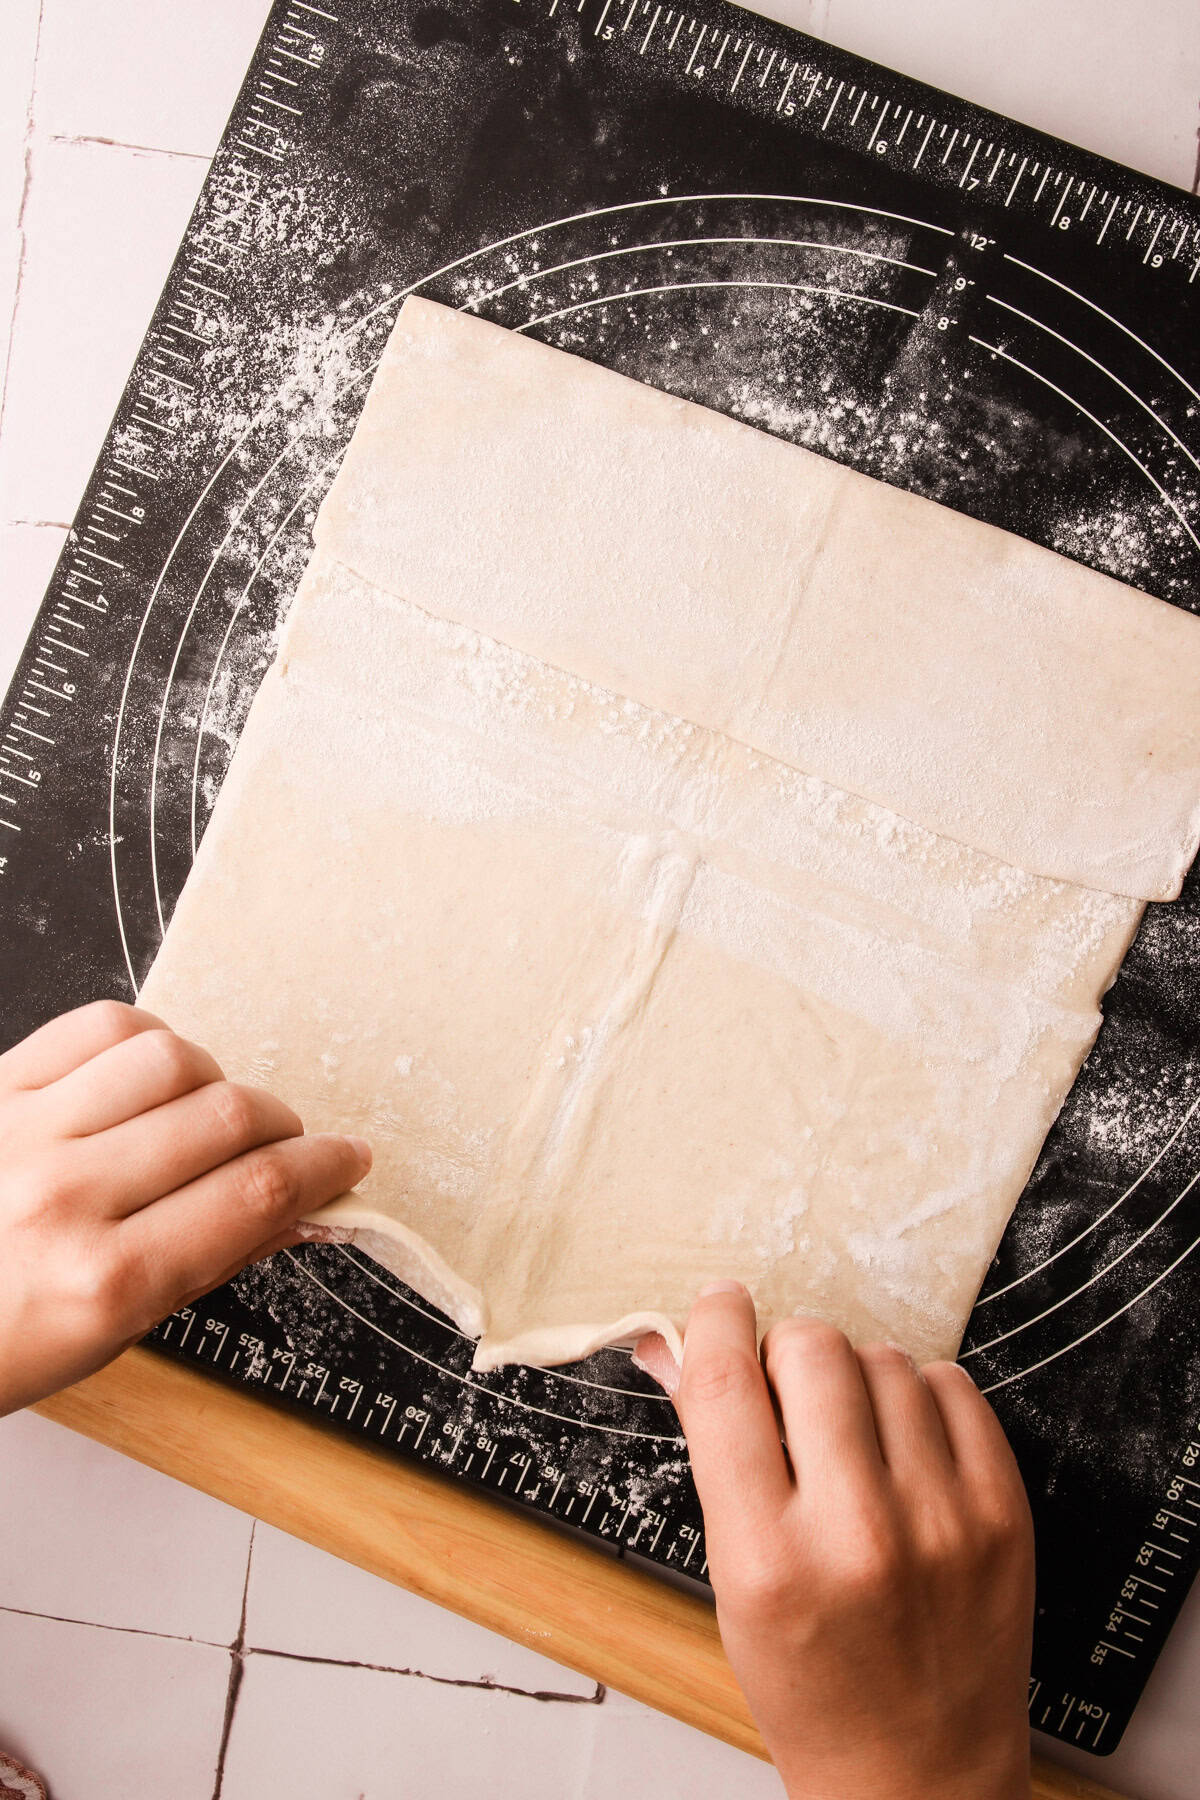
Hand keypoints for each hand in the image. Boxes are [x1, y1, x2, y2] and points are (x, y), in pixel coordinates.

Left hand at [0, 1000, 369, 1415]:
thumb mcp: (104, 1336)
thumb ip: (209, 1264)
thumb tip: (301, 1215)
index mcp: (101, 1283)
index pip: (256, 1196)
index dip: (324, 1169)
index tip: (347, 1162)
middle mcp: (64, 1200)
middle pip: (228, 1120)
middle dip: (285, 1127)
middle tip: (289, 1143)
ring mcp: (22, 1132)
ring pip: (173, 1061)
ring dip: (215, 1084)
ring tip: (210, 1116)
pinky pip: (100, 1027)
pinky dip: (149, 1042)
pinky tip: (152, 1078)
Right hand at [638, 1285, 1033, 1799]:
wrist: (917, 1775)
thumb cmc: (809, 1684)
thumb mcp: (733, 1578)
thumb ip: (711, 1451)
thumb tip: (672, 1342)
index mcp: (769, 1558)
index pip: (728, 1385)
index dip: (718, 1322)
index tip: (723, 1304)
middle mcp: (858, 1533)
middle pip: (813, 1349)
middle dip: (788, 1353)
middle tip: (787, 1394)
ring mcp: (941, 1520)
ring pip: (884, 1359)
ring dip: (855, 1381)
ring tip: (851, 1441)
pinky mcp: (1002, 1513)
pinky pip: (953, 1386)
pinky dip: (920, 1399)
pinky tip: (904, 1448)